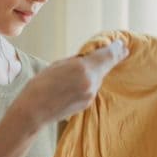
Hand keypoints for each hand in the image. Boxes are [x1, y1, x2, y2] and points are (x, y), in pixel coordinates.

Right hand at [14, 38, 129, 128]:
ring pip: (99, 78)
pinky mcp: (87, 104)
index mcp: (84, 69)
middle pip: (106, 67)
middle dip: (112, 58)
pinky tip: (78, 82)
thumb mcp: (58, 65)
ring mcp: (90, 95)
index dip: (117, 49)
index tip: (122, 45)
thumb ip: (78, 60)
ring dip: (97, 71)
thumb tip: (89, 57)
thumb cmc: (40, 85)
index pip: (108, 56)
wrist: (34, 111)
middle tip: (121, 50)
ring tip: (88, 66)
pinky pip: (92, 88)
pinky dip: (89, 82)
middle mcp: (91, 82)